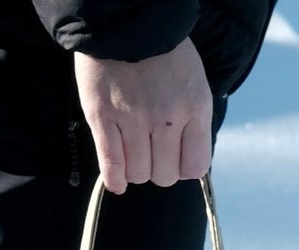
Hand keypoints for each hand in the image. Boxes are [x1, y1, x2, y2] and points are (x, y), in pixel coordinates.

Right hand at [73, 39, 211, 194]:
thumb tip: (187, 163)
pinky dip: (114, 179)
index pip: (195, 167)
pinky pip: (111, 164)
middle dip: (160, 169)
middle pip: (165, 176)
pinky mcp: (102, 117)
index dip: (185, 167)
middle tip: (153, 152)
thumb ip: (193, 121)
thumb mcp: (194, 82)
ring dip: (137, 170)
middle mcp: (166, 117)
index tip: (177, 157)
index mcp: (194, 107)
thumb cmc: (163, 52)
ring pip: (139, 174)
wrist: (125, 17)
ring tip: (134, 153)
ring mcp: (132, 118)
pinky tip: (117, 181)